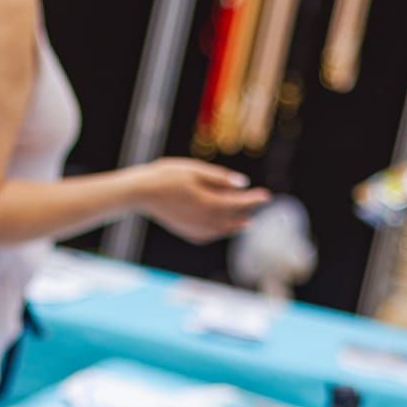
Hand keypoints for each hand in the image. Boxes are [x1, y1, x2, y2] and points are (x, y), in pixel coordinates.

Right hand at [133, 158, 269, 242]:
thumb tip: (243, 183)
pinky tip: (220, 230)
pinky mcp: (185, 231)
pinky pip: (207, 236)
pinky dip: (218, 233)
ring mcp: (193, 228)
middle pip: (233, 218)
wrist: (140, 192)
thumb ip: (219, 178)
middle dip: (247, 211)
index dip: (254, 199)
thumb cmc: (166, 176)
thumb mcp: (195, 170)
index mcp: (208, 202)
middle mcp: (203, 219)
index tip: (266, 195)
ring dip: (235, 226)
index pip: (238, 202)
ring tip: (246, 223)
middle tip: (259, 205)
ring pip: (221, 230)